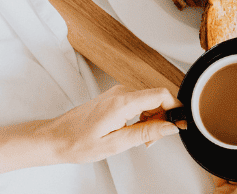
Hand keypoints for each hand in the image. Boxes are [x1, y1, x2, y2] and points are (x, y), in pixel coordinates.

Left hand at [39, 86, 182, 163]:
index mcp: (122, 102)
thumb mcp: (116, 144)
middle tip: (153, 140)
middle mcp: (121, 92)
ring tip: (141, 139)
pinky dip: (143, 117)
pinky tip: (133, 131)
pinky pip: (138, 103)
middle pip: (157, 98)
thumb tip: (170, 126)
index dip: (176, 108)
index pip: (161, 94)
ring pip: (149, 101)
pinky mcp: (115, 98)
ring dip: (153, 119)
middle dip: (163, 119)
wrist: (56, 138)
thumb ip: (146, 133)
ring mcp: (117, 93)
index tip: (180, 123)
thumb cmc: (77, 142)